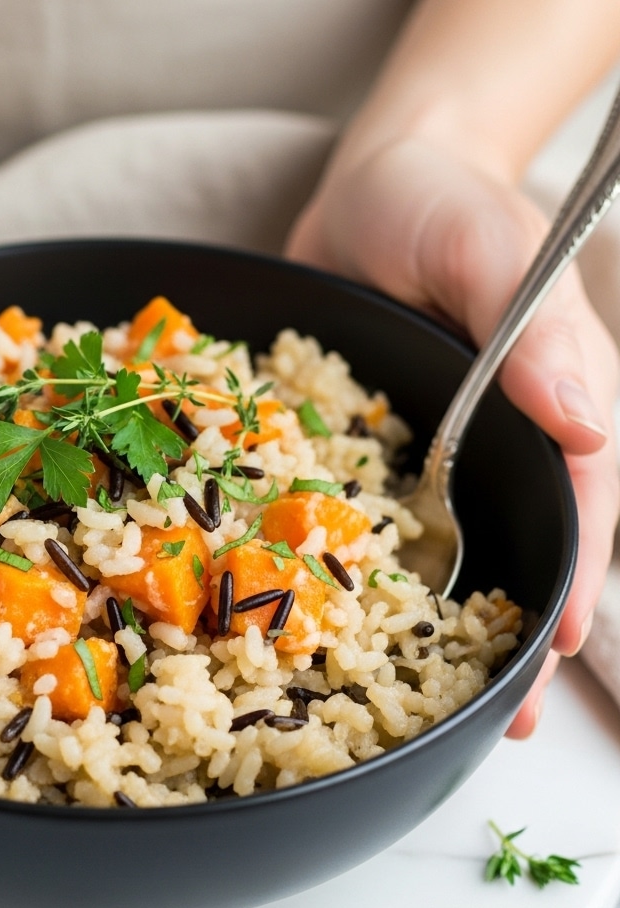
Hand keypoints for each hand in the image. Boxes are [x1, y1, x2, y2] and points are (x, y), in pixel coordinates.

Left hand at [286, 138, 618, 736]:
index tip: (559, 653)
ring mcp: (428, 446)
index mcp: (544, 397)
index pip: (580, 502)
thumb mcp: (488, 244)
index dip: (575, 580)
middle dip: (511, 628)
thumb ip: (532, 326)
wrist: (364, 183)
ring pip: (443, 542)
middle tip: (495, 714)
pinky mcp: (361, 443)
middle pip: (518, 541)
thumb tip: (588, 420)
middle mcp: (492, 435)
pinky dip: (353, 565)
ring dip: (434, 618)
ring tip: (419, 697)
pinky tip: (328, 615)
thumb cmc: (439, 200)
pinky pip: (360, 513)